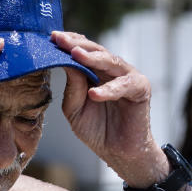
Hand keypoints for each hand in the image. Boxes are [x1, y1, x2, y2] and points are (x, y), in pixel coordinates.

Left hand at [53, 31, 164, 183]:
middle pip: (95, 50)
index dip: (67, 43)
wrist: (118, 152)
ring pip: (110, 61)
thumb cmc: (97, 130)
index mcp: (94, 71)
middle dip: (76, 44)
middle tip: (60, 39)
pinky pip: (125, 85)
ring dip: (92, 57)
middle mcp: (111, 70)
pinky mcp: (141, 89)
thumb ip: (72, 87)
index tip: (50, 38)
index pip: (82, 50)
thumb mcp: (74, 108)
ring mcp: (127, 77)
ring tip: (75, 55)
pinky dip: (109, 89)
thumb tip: (66, 63)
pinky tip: (94, 94)